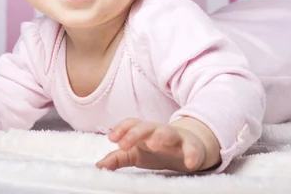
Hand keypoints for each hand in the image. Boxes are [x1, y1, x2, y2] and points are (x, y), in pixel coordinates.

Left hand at [96, 117, 219, 171]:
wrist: (189, 145)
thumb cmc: (158, 149)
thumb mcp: (136, 153)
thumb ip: (118, 158)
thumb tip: (98, 166)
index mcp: (144, 131)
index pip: (132, 124)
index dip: (121, 129)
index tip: (111, 138)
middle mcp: (159, 131)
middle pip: (147, 127)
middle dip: (136, 133)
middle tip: (124, 144)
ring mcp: (176, 138)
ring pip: (169, 133)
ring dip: (161, 136)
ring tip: (154, 143)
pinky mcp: (191, 147)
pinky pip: (192, 150)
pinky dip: (191, 155)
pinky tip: (189, 163)